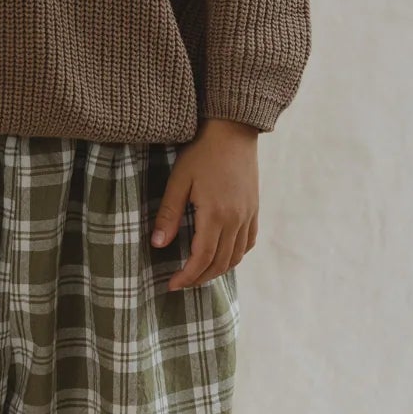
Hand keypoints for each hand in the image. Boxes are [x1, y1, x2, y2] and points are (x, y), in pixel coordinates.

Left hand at [151, 117, 259, 289]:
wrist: (232, 128)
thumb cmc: (201, 150)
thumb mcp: (179, 180)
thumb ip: (169, 213)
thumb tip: (158, 244)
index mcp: (216, 214)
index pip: (202, 258)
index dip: (187, 276)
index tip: (172, 285)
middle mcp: (236, 219)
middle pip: (220, 262)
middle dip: (200, 278)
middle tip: (181, 283)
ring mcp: (248, 214)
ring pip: (236, 256)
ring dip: (218, 270)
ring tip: (199, 274)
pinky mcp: (254, 207)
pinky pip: (249, 241)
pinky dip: (236, 255)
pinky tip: (223, 256)